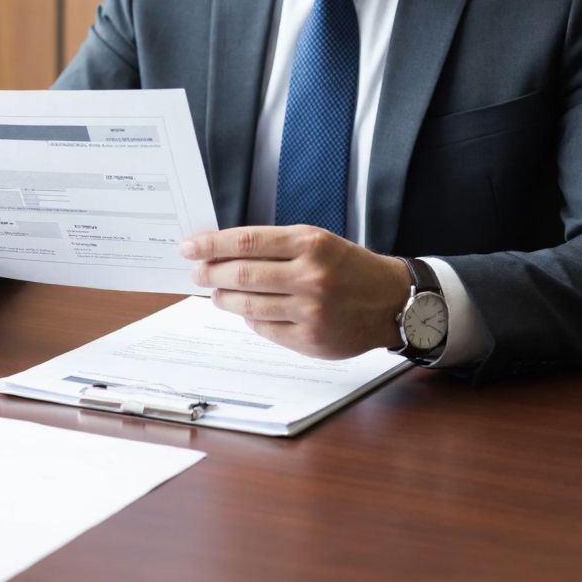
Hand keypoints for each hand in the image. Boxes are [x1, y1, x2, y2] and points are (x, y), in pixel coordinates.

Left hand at [180, 225, 412, 359]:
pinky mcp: (310, 340)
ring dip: (223, 298)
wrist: (393, 301)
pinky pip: (263, 329)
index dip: (210, 245)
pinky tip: (246, 310)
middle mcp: (310, 276)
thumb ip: (274, 246)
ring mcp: (310, 311)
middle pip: (241, 275)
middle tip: (197, 272)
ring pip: (247, 305)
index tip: (189, 247)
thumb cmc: (348, 268)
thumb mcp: (317, 242)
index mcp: (310, 244)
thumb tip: (221, 253)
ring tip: (217, 292)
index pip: (246, 242)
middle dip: (210, 273)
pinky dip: (248, 318)